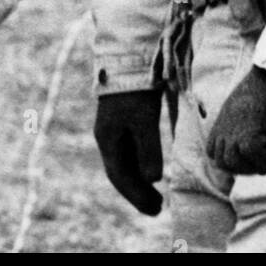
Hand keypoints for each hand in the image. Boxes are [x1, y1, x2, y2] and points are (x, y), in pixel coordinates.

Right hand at [93, 89, 164, 214]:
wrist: (127, 55)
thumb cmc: (135, 88)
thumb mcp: (143, 119)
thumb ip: (148, 149)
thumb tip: (152, 179)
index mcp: (107, 138)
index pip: (119, 176)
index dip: (136, 195)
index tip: (155, 210)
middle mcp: (108, 135)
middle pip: (121, 171)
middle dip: (138, 192)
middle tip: (158, 209)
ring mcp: (115, 126)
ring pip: (126, 160)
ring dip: (140, 179)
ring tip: (157, 194)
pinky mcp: (124, 116)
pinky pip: (130, 148)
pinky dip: (141, 162)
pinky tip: (151, 168)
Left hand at [206, 65, 265, 175]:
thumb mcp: (250, 108)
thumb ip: (248, 129)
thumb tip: (261, 156)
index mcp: (222, 119)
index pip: (212, 151)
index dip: (228, 160)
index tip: (247, 161)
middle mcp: (224, 128)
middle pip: (223, 162)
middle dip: (243, 168)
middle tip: (265, 165)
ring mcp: (234, 134)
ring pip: (238, 164)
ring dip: (258, 165)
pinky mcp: (249, 138)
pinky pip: (259, 159)